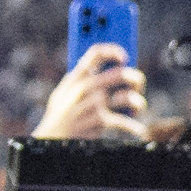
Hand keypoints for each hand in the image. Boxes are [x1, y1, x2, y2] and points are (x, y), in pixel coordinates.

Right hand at [33, 43, 147, 141]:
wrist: (52, 139)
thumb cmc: (61, 115)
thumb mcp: (63, 93)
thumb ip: (80, 80)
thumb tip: (109, 69)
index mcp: (76, 77)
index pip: (96, 53)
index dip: (113, 51)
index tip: (124, 57)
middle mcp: (85, 87)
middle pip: (120, 73)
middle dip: (135, 78)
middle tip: (138, 84)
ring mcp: (93, 104)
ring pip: (127, 97)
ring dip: (138, 103)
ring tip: (138, 107)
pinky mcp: (99, 121)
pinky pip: (124, 121)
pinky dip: (134, 127)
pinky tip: (138, 130)